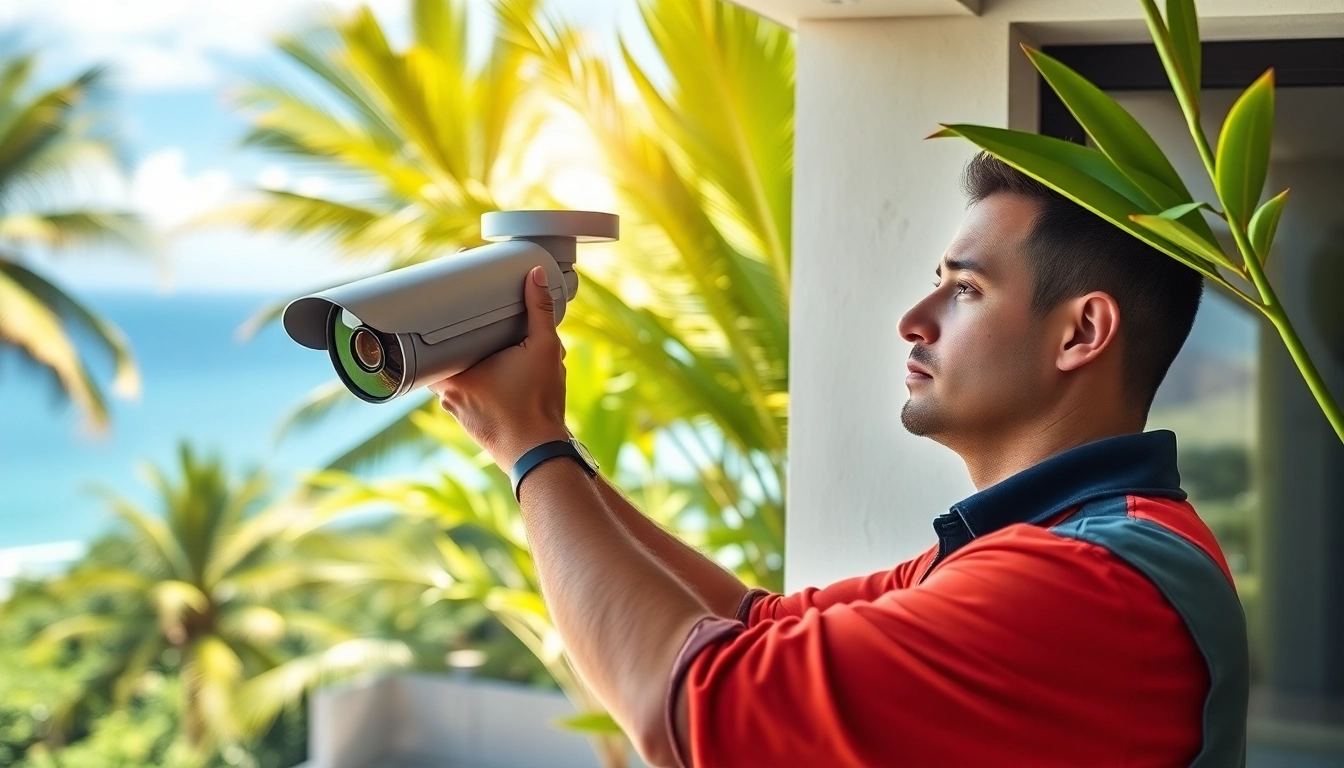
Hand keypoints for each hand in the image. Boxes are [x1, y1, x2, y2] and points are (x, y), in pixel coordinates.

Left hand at [430, 266, 569, 471]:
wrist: (540, 454)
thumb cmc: (537, 405)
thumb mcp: (545, 349)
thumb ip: (539, 311)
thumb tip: (535, 275)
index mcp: (453, 376)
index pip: (430, 339)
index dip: (434, 318)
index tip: (440, 300)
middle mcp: (448, 395)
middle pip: (445, 355)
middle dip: (463, 338)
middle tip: (474, 316)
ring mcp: (457, 411)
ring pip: (457, 376)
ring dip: (471, 361)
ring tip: (490, 344)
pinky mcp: (471, 423)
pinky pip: (467, 393)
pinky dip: (478, 381)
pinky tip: (497, 374)